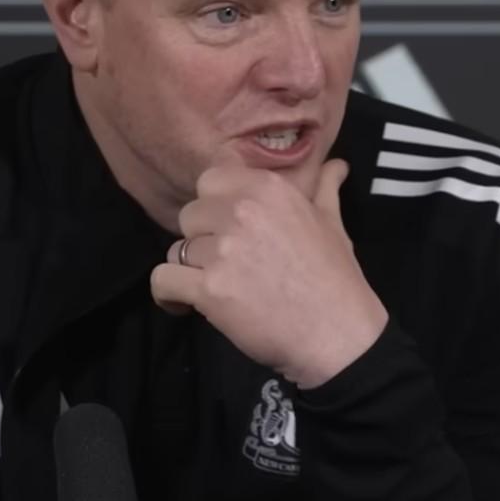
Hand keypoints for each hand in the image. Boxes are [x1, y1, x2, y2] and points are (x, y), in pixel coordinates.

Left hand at [150, 156, 387, 389]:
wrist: (338, 335)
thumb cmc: (336, 279)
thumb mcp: (332, 224)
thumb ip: (325, 189)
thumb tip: (338, 165)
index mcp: (267, 188)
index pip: (210, 180)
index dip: (215, 206)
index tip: (229, 228)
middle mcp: (241, 211)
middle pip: (190, 215)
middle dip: (203, 239)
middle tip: (228, 264)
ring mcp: (223, 250)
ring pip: (177, 249)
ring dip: (191, 270)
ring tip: (217, 288)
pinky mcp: (209, 288)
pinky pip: (162, 280)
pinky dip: (168, 295)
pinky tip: (186, 304)